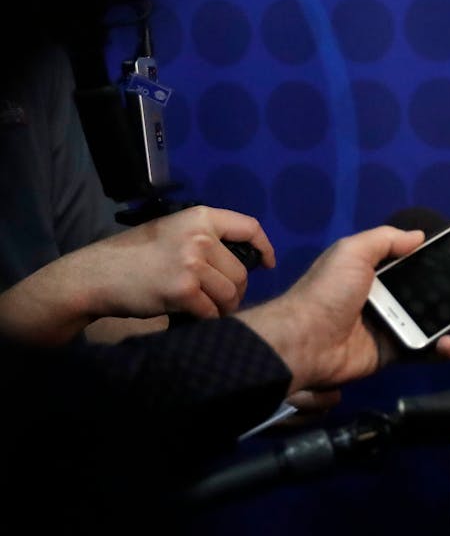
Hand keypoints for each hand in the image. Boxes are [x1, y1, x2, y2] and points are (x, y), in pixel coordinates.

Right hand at [0, 205, 273, 344]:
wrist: (96, 275)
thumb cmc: (134, 255)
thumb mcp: (170, 231)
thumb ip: (204, 237)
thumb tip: (243, 257)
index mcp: (199, 217)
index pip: (249, 227)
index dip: (265, 247)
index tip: (268, 264)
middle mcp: (200, 236)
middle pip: (241, 271)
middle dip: (236, 291)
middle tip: (221, 300)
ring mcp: (192, 263)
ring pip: (230, 293)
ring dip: (224, 308)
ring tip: (209, 309)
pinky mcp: (183, 290)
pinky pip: (211, 311)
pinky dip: (207, 319)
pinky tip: (195, 317)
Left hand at [236, 226, 449, 399]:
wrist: (304, 340)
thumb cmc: (329, 291)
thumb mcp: (352, 252)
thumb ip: (386, 240)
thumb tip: (420, 235)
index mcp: (378, 273)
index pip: (418, 268)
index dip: (444, 267)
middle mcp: (388, 299)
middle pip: (434, 298)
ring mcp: (392, 328)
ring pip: (436, 326)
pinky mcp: (393, 355)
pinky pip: (425, 351)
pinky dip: (443, 349)